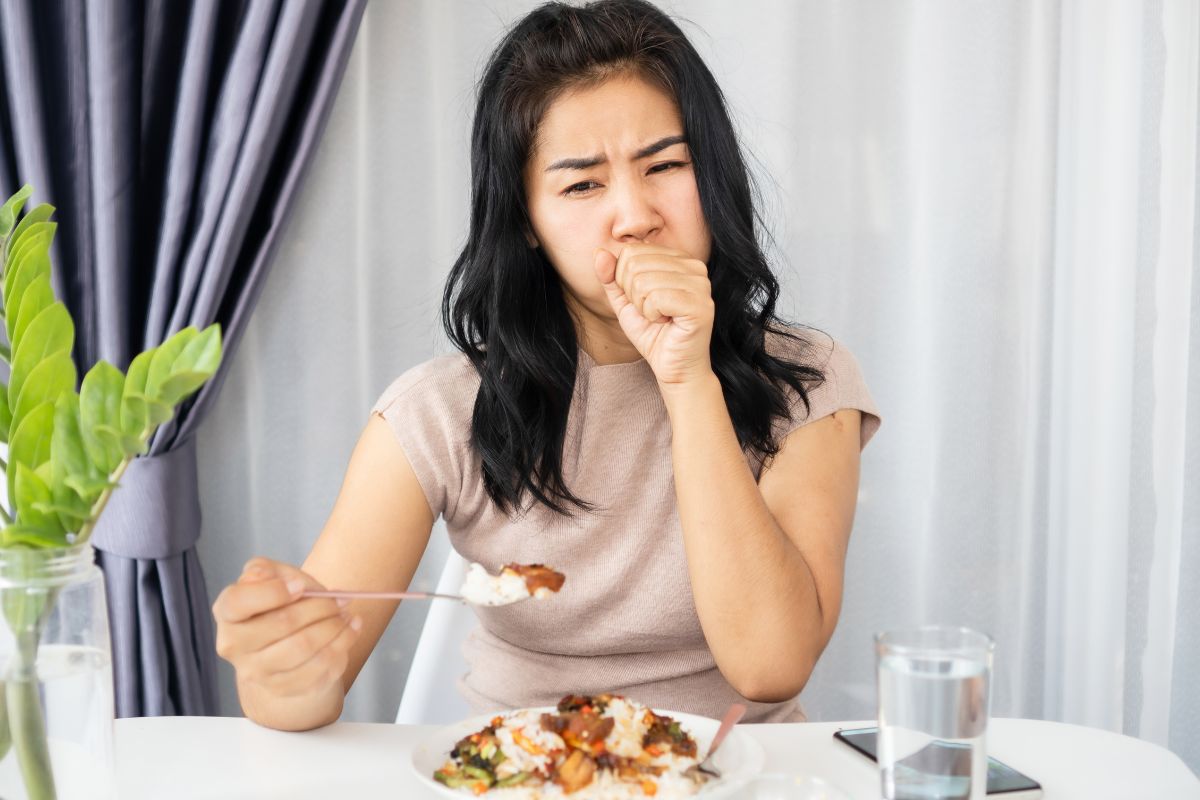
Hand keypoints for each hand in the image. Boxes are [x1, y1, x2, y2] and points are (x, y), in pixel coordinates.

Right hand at [212, 557, 361, 697]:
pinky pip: (319, 666)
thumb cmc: (280, 603)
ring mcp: (257, 671)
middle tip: (338, 599)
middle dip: (319, 607)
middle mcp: (234, 645)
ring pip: (304, 646)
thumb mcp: (274, 576)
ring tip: (346, 613)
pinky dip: (342, 644)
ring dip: (334, 626)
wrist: (287, 644)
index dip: (273, 592)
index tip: (301, 586)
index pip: (238, 602)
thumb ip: (268, 570)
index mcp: (227, 612)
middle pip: (282, 623)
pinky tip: (350, 629)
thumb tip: (267, 576)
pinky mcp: (282, 687)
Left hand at [594, 243, 714, 385]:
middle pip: (635, 264)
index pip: (631, 252)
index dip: (624, 281)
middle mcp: (694, 266)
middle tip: (651, 312)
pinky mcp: (700, 304)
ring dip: (643, 307)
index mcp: (679, 259)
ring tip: (660, 318)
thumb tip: (598, 252)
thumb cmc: (653, 333)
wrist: (674, 367)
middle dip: (632, 295)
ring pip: (643, 281)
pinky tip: (666, 323)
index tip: (644, 301)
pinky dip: (652, 315)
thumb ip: (611, 277)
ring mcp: (700, 284)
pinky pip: (656, 298)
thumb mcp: (624, 302)